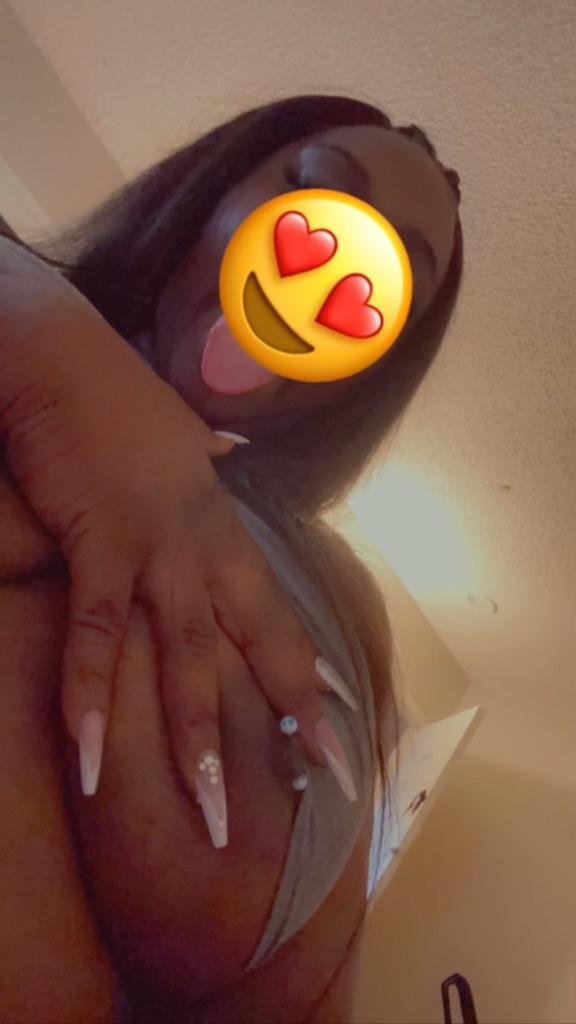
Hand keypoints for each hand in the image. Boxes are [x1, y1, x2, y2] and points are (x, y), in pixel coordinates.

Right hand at [0, 240, 356, 845]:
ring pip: (189, 660)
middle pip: (261, 645)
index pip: (281, 613)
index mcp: (223, 529)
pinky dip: (90, 697)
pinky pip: (98, 633)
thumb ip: (200, 473)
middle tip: (328, 786)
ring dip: (199, 744)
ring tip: (212, 819)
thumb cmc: (114, 403)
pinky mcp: (101, 540)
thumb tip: (218, 463)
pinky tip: (90, 760)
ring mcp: (159, 547)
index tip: (348, 720)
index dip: (314, 668)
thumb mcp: (176, 447)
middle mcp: (207, 545)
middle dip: (296, 718)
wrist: (64, 354)